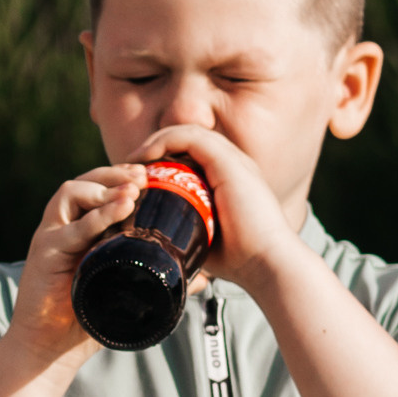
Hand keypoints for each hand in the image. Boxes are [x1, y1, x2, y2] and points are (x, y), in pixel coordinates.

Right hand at [4, 162, 148, 370]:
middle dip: (116, 172)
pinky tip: (119, 209)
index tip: (152, 176)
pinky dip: (95, 216)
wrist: (48, 349)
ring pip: (71, 192)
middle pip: (86, 182)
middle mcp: (63, 227)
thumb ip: (161, 282)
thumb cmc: (84, 322)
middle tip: (144, 174)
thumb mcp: (128, 295)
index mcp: (81, 231)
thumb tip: (204, 278)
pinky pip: (69, 227)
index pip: (100, 189)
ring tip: (132, 190)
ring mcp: (51, 237)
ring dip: (103, 186)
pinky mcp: (43, 252)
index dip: (124, 177)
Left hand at [141, 126, 293, 285]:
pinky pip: (190, 137)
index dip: (165, 158)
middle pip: (188, 139)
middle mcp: (234, 163)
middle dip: (157, 147)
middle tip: (130, 168)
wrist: (267, 263)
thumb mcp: (205, 239)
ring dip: (156, 142)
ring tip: (132, 162)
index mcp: (231, 178)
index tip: (139, 179)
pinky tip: (145, 157)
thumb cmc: (239, 260)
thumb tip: (158, 240)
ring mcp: (233, 159)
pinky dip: (164, 141)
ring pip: (187, 133)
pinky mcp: (228, 161)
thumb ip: (187, 232)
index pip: (194, 153)